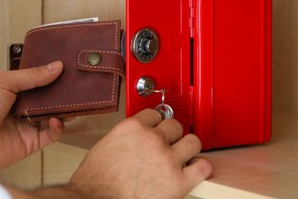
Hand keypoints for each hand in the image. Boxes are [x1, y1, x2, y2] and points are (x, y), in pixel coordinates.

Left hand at [0, 61, 64, 171]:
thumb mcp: (3, 82)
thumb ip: (31, 75)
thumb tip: (55, 66)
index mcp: (14, 90)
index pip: (38, 81)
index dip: (51, 75)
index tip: (66, 69)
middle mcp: (22, 107)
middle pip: (48, 99)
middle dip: (61, 94)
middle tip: (74, 88)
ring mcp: (27, 125)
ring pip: (53, 116)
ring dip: (63, 110)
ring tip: (71, 105)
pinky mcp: (31, 142)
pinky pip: (51, 135)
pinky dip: (58, 128)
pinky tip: (57, 120)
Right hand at [70, 109, 211, 197]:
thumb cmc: (95, 184)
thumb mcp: (103, 150)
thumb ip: (123, 140)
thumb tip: (132, 142)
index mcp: (132, 129)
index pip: (154, 114)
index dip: (155, 124)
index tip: (156, 130)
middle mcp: (152, 140)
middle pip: (175, 126)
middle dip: (172, 136)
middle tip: (168, 146)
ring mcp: (168, 160)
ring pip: (192, 142)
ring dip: (188, 148)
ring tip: (183, 156)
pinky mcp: (179, 182)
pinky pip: (202, 167)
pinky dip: (200, 168)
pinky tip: (194, 170)